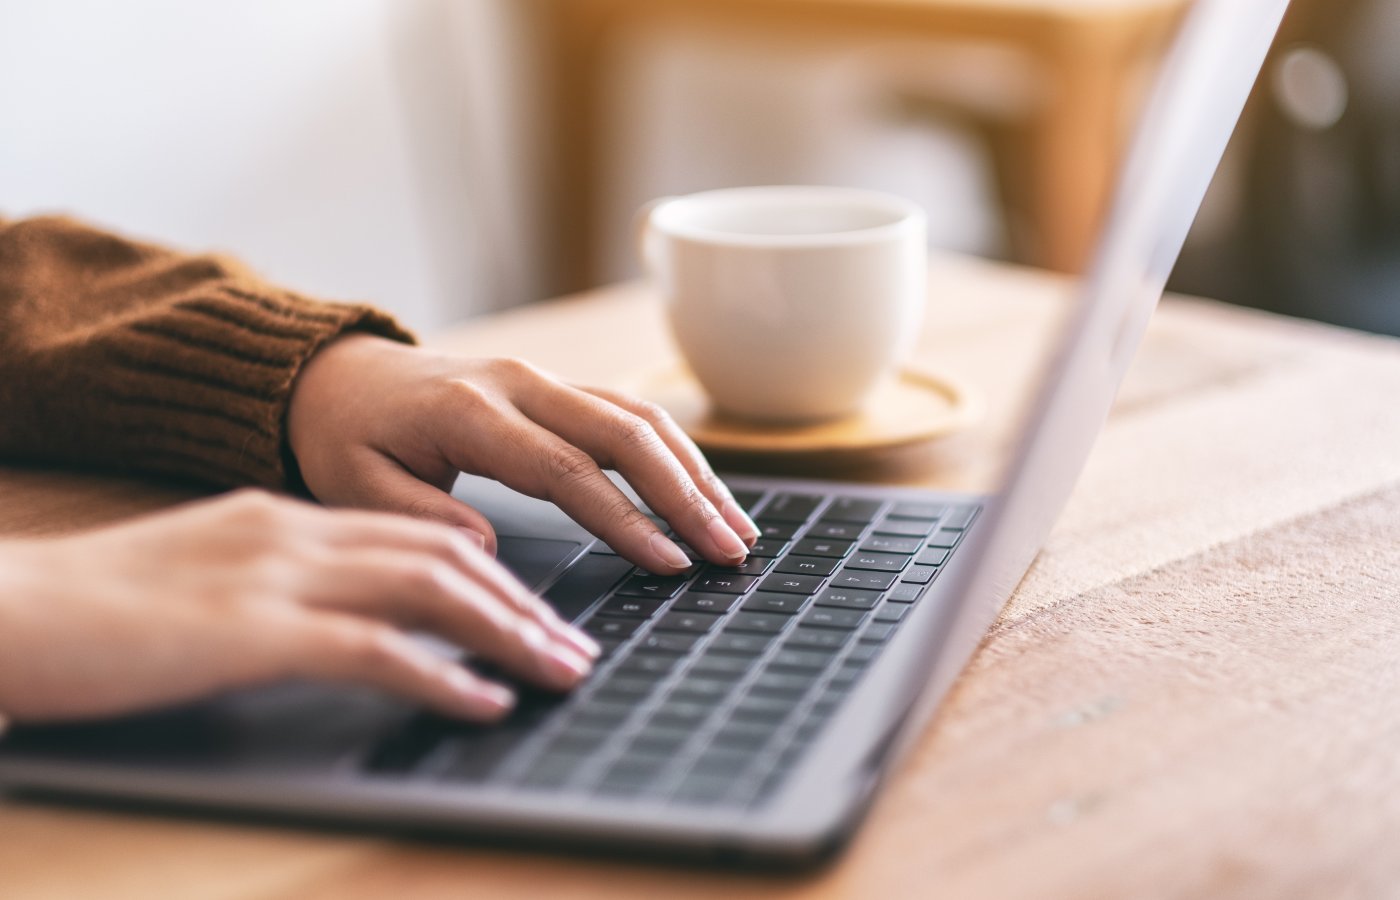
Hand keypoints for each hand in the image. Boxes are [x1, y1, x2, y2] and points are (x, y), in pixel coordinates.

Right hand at [0, 491, 598, 723]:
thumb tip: (348, 619)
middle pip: (446, 556)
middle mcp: (297, 534)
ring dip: (508, 635)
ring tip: (559, 672)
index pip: (420, 533)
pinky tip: (484, 702)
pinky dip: (443, 676)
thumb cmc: (92, 609)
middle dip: (523, 605)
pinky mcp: (253, 632)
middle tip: (573, 648)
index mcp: (286, 518)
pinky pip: (376, 650)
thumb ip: (280, 587)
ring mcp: (277, 578)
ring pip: (432, 591)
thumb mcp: (205, 579)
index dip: (492, 573)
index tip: (538, 611)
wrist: (2, 608)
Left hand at [287, 336, 759, 572]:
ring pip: (640, 418)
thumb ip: (421, 519)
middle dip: (686, 496)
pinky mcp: (558, 388)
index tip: (670, 561)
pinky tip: (706, 491)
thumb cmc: (349, 436)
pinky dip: (676, 453)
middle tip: (730, 550)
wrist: (340, 377)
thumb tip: (489, 553)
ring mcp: (545, 381)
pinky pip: (630, 413)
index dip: (625, 518)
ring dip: (695, 473)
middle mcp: (520, 385)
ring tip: (737, 528)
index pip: (566, 470)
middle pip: (624, 435)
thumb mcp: (354, 486)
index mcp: (470, 414)